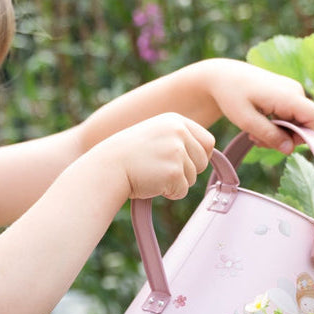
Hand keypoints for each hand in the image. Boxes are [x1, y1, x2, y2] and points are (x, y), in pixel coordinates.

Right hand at [95, 113, 214, 201]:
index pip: (207, 141)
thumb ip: (177, 139)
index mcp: (175, 121)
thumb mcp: (154, 136)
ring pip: (192, 177)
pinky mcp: (174, 171)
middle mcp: (179, 132)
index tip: (182, 163)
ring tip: (152, 174)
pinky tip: (150, 183)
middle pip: (203, 161)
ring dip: (175, 183)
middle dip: (187, 171)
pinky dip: (168, 193)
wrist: (106, 168)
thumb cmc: (127, 156)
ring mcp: (177, 151)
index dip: (198, 156)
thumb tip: (206, 153)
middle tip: (162, 170)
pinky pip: (182, 191)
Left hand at [208, 61, 313, 153]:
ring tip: (254, 134)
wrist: (223, 75)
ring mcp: (292, 92)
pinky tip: (258, 126)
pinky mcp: (286, 95)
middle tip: (259, 141)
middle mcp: (295, 91)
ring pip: (296, 123)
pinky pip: (290, 117)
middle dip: (285, 138)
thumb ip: (269, 135)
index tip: (281, 142)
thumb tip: (289, 150)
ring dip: (277, 134)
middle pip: (305, 124)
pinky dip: (276, 126)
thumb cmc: (231, 95)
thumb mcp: (246, 121)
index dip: (306, 135)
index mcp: (289, 95)